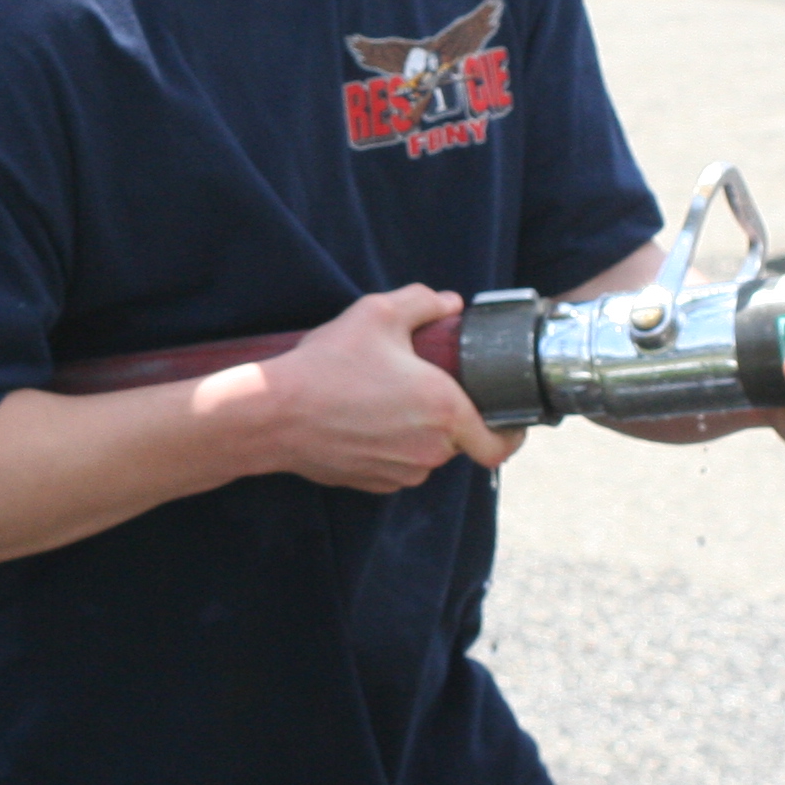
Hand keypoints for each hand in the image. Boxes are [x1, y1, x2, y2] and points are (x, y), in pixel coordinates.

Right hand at [214, 285, 515, 493]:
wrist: (273, 414)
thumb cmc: (327, 364)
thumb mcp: (377, 313)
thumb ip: (423, 302)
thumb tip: (450, 304)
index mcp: (445, 411)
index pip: (500, 444)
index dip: (512, 434)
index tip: (509, 419)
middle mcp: (430, 450)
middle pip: (459, 440)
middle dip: (450, 416)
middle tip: (425, 386)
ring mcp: (400, 472)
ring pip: (426, 453)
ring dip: (418, 432)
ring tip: (386, 399)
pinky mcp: (371, 483)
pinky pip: (396, 465)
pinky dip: (390, 446)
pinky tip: (363, 420)